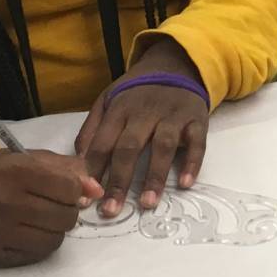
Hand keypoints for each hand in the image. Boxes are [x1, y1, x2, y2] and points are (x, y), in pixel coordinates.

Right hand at [0, 149, 102, 267]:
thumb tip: (97, 192)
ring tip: (38, 219)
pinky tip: (23, 232)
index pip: (68, 189)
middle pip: (65, 217)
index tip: (63, 189)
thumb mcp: (28, 158)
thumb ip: (67, 169)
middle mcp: (2, 201)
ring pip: (54, 240)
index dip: (73, 190)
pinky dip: (37, 245)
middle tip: (50, 205)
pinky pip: (35, 256)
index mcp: (13, 170)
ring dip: (54, 230)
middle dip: (66, 211)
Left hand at [76, 41, 210, 217]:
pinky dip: (192, 163)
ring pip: (163, 146)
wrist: (177, 65)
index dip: (93, 171)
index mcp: (120, 109)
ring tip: (147, 204)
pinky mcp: (197, 120)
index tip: (86, 200)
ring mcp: (173, 115)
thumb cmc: (137, 91)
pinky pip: (197, 143)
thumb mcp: (108, 100)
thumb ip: (91, 129)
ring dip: (155, 176)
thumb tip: (79, 162)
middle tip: (111, 211)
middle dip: (119, 180)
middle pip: (129, 147)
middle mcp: (145, 112)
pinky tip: (184, 184)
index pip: (103, 143)